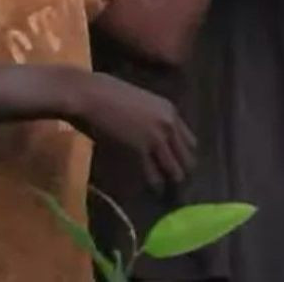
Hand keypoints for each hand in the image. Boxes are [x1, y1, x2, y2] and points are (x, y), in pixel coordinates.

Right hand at [70, 72, 196, 188]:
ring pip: (174, 168)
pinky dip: (155, 183)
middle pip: (187, 156)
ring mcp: (157, 137)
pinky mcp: (141, 149)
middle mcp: (169, 124)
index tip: (180, 163)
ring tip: (168, 191)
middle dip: (182, 170)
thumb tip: (155, 136)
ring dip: (171, 180)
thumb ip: (154, 118)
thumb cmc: (110, 92)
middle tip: (177, 181)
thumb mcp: (143, 102)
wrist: (94, 94)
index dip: (184, 154)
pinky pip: (153, 172)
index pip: (190, 140)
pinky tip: (154, 190)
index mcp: (171, 111)